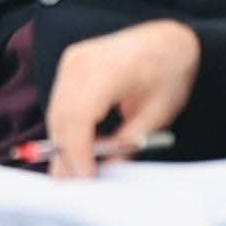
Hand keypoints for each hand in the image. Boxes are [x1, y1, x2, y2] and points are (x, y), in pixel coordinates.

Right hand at [45, 19, 199, 178]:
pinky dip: (66, 129)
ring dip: (63, 144)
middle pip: (62, 117)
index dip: (78, 151)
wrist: (167, 39)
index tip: (87, 178)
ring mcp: (72, 61)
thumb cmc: (168, 72)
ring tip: (78, 173)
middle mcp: (83, 61)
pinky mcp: (69, 65)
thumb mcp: (158, 114)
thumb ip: (128, 144)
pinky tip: (79, 150)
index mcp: (111, 69)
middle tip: (77, 186)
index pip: (80, 115)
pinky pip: (59, 104)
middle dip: (66, 155)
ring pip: (56, 113)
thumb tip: (105, 171)